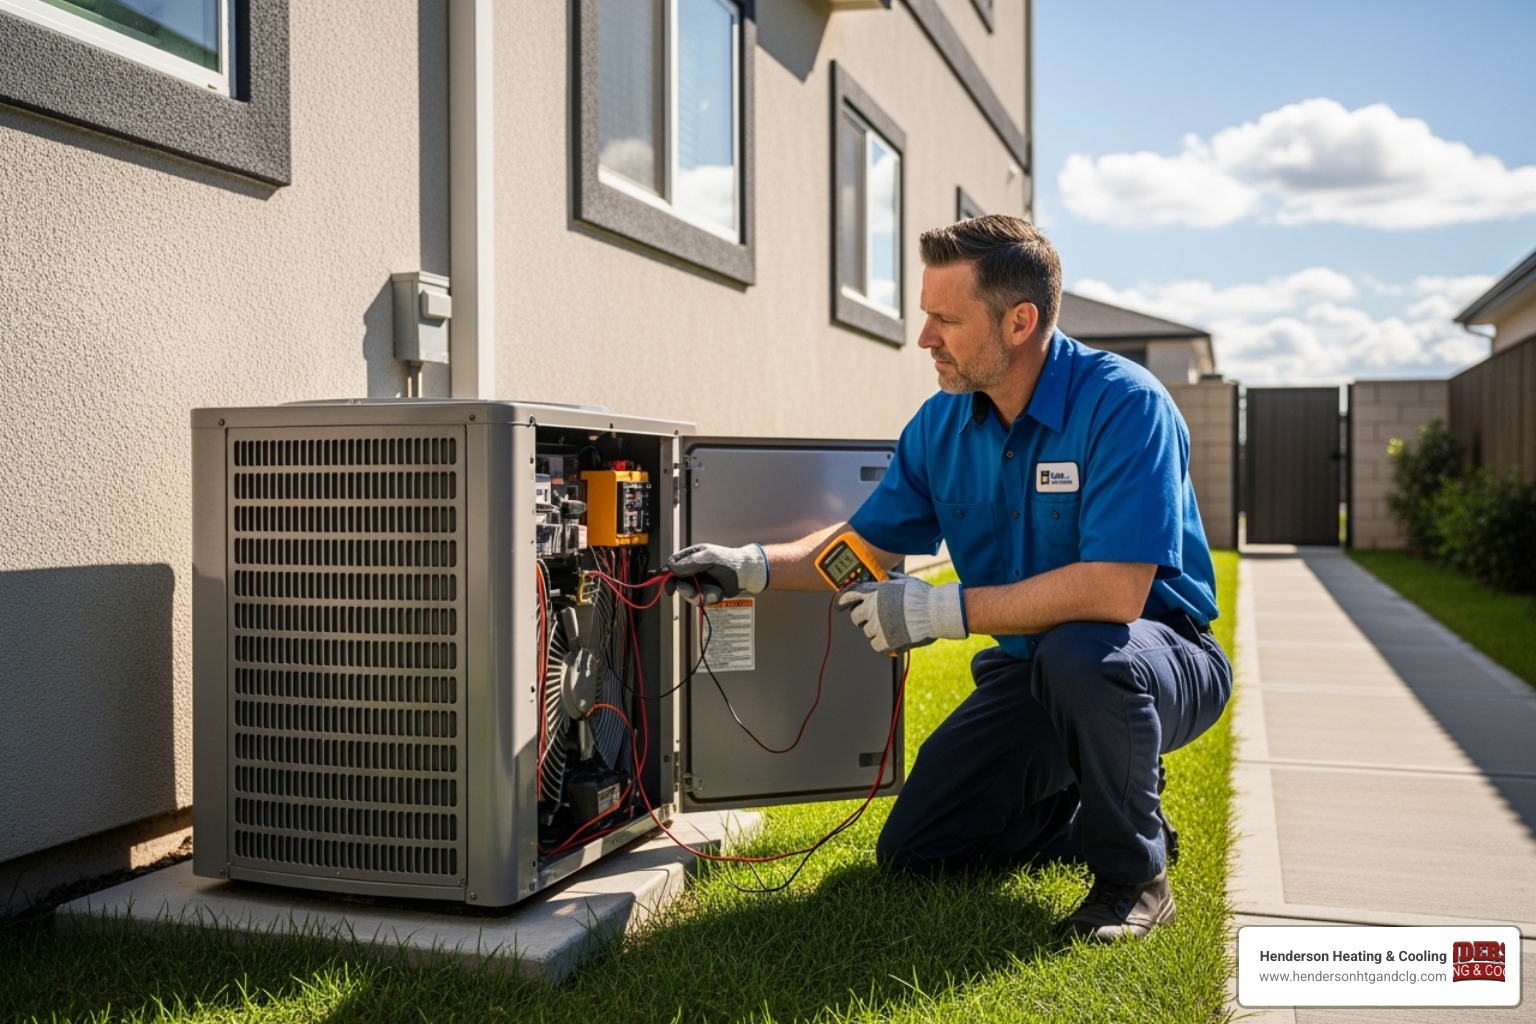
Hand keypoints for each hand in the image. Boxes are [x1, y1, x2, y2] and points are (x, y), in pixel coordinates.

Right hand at [665, 543, 768, 605]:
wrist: (745, 574)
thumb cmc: (729, 561)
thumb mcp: (709, 558)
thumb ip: (690, 562)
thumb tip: (673, 568)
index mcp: (690, 556)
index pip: (672, 565)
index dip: (668, 575)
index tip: (669, 585)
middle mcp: (691, 569)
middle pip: (677, 583)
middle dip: (686, 589)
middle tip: (693, 591)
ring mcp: (698, 581)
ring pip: (688, 594)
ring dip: (701, 594)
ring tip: (715, 590)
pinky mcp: (705, 592)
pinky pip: (700, 599)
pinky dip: (709, 597)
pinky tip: (719, 592)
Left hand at [835, 573, 967, 653]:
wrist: (936, 612)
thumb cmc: (923, 595)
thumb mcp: (904, 580)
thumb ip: (889, 579)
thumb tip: (882, 576)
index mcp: (874, 592)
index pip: (847, 596)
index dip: (842, 602)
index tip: (840, 605)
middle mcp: (871, 608)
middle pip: (855, 617)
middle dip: (863, 618)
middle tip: (875, 619)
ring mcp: (877, 626)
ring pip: (867, 632)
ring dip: (877, 630)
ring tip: (894, 626)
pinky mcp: (885, 641)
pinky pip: (876, 645)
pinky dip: (884, 644)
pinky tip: (894, 638)